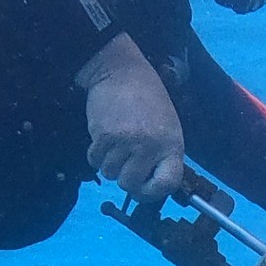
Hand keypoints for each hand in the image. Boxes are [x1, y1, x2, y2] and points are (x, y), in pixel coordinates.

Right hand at [76, 32, 185, 200]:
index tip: (145, 188)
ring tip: (116, 144)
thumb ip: (161, 155)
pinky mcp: (102, 136)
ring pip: (110, 174)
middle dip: (125, 178)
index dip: (153, 192)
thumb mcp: (167, 127)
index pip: (167, 184)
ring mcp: (125, 142)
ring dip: (109, 164)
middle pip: (130, 184)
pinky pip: (94, 161)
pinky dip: (96, 155)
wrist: (121, 72)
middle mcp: (150, 146)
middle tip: (125, 162)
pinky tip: (104, 139)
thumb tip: (150, 185)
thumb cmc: (148, 100)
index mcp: (171, 144)